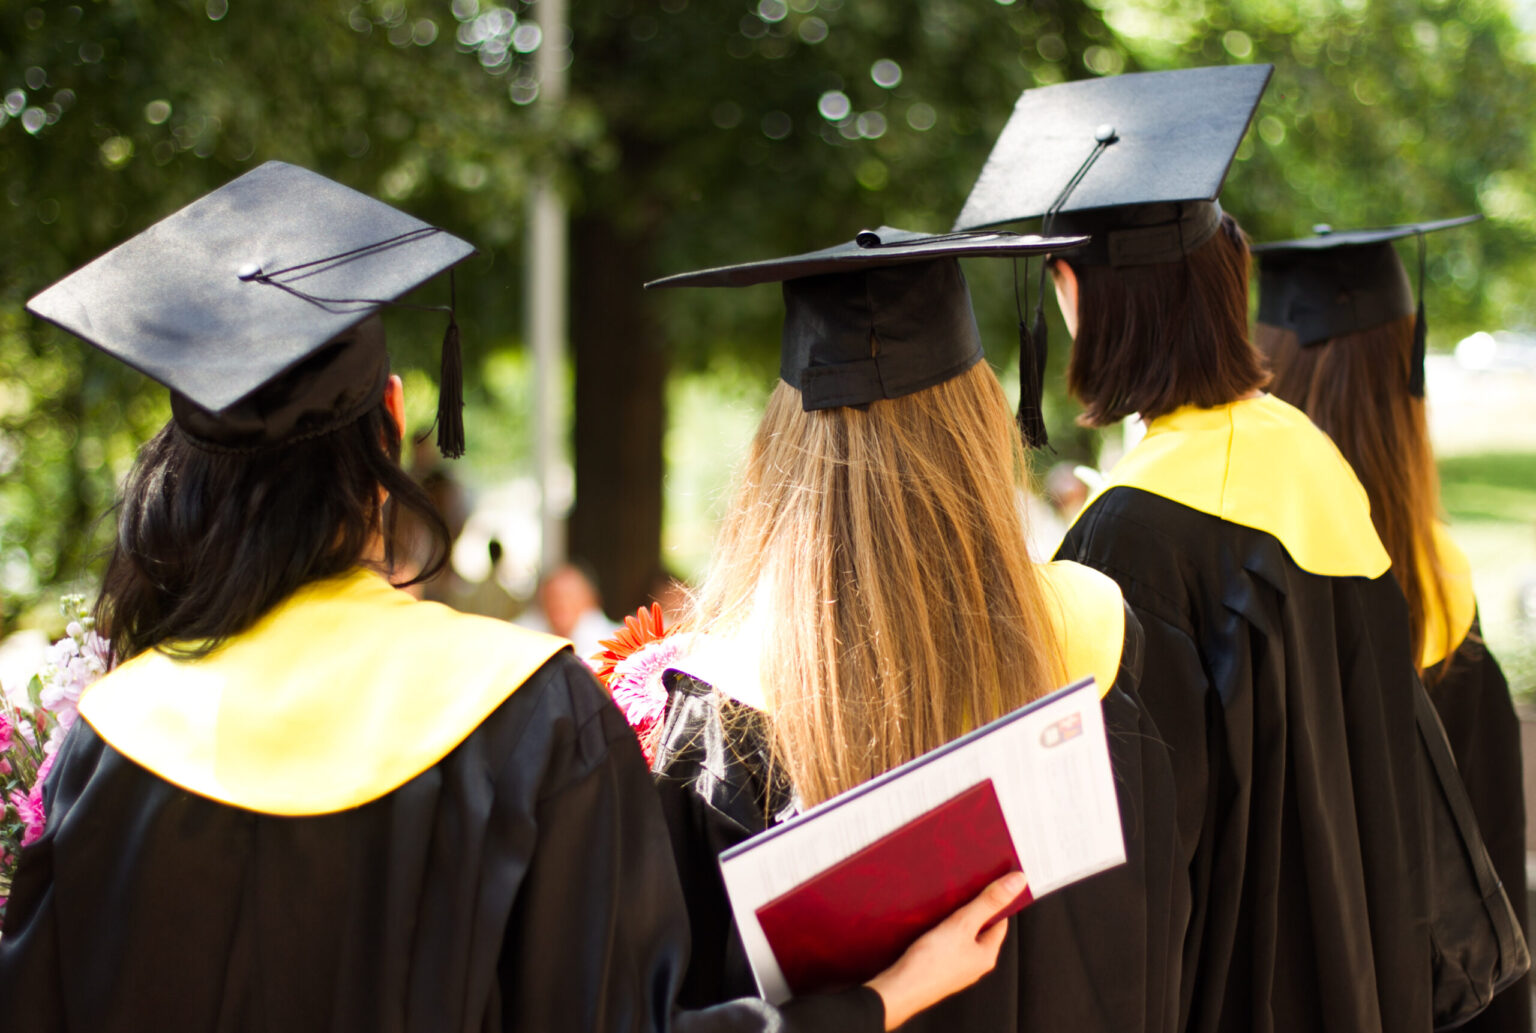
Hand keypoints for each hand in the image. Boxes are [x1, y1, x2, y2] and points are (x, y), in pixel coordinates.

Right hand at [863, 871, 1026, 1029]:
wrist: (899, 989)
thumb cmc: (930, 965)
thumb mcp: (962, 924)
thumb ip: (988, 903)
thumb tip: (1017, 883)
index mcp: (987, 955)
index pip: (1000, 921)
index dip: (995, 900)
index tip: (989, 883)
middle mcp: (974, 964)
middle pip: (980, 928)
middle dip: (972, 909)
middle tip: (963, 891)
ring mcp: (955, 967)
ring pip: (960, 936)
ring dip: (954, 919)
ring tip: (943, 905)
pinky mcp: (937, 968)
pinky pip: (945, 944)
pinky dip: (940, 930)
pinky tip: (928, 923)